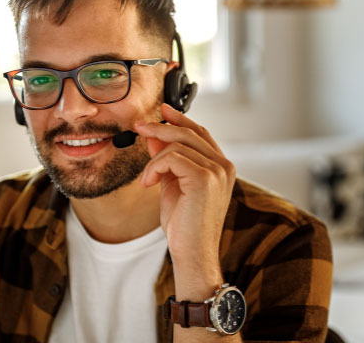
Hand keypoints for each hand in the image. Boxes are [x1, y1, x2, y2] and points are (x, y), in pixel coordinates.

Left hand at [134, 103, 235, 267]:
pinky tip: (149, 183)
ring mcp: (217, 171)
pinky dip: (154, 167)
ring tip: (147, 180)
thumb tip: (154, 136)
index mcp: (221, 166)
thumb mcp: (172, 184)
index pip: (200, 133)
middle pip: (189, 132)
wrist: (192, 252)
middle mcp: (224, 166)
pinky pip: (171, 157)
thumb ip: (167, 160)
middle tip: (139, 127)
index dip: (180, 119)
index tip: (161, 111)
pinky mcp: (204, 178)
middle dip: (160, 127)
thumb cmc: (184, 224)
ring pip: (177, 144)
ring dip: (154, 159)